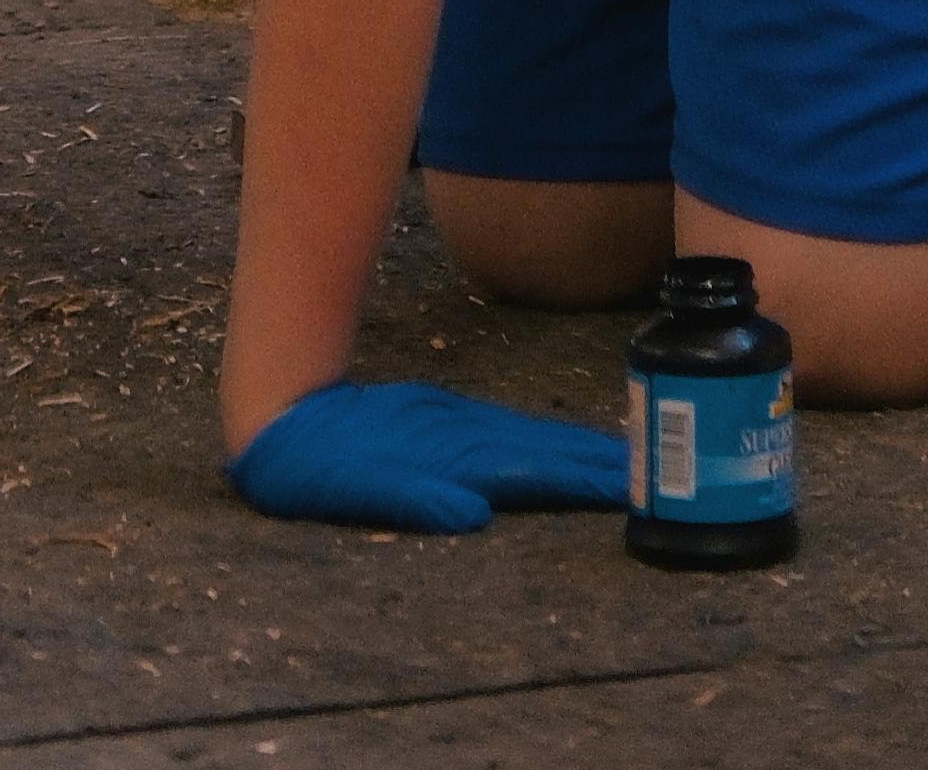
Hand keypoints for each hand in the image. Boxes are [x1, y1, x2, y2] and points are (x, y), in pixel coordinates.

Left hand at [227, 376, 632, 531]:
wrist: (281, 412)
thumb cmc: (318, 466)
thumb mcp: (359, 489)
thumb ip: (417, 498)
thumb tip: (474, 515)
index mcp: (448, 457)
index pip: (529, 471)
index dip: (577, 481)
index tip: (625, 486)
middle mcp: (458, 434)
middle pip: (538, 449)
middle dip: (591, 461)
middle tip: (646, 472)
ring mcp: (450, 422)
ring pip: (524, 436)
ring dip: (571, 449)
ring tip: (615, 460)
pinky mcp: (439, 418)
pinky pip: (503, 430)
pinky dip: (539, 440)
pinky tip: (551, 448)